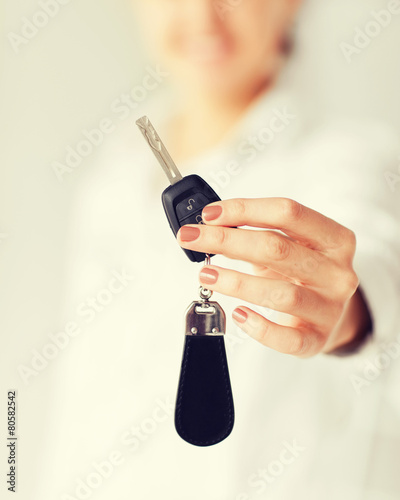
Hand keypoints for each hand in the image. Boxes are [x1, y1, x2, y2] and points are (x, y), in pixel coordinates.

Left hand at [177, 198, 370, 356]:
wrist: (329, 316)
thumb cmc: (301, 275)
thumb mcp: (287, 248)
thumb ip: (255, 235)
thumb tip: (210, 228)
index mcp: (334, 239)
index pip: (288, 213)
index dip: (245, 209)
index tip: (210, 214)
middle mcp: (336, 272)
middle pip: (278, 249)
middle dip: (227, 240)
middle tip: (192, 238)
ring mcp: (329, 308)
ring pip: (282, 294)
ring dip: (237, 282)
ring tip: (207, 275)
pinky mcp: (317, 339)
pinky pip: (286, 338)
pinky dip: (259, 327)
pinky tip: (237, 314)